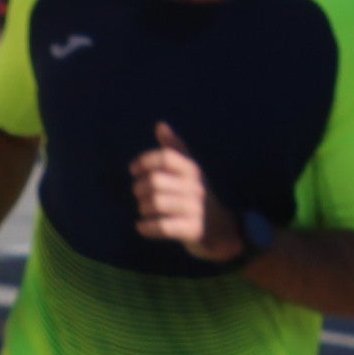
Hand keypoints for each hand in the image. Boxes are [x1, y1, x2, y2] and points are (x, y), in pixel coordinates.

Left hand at [130, 123, 241, 260]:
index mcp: (192, 170)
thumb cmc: (195, 194)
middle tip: (139, 194)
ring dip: (143, 207)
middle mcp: (195, 187)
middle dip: (139, 188)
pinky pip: (163, 226)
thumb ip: (174, 149)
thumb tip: (160, 125)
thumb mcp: (189, 171)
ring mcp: (195, 209)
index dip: (144, 161)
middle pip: (155, 181)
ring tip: (144, 209)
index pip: (165, 157)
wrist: (220, 227)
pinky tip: (141, 226)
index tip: (133, 169)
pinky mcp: (192, 230)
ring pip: (156, 203)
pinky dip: (147, 227)